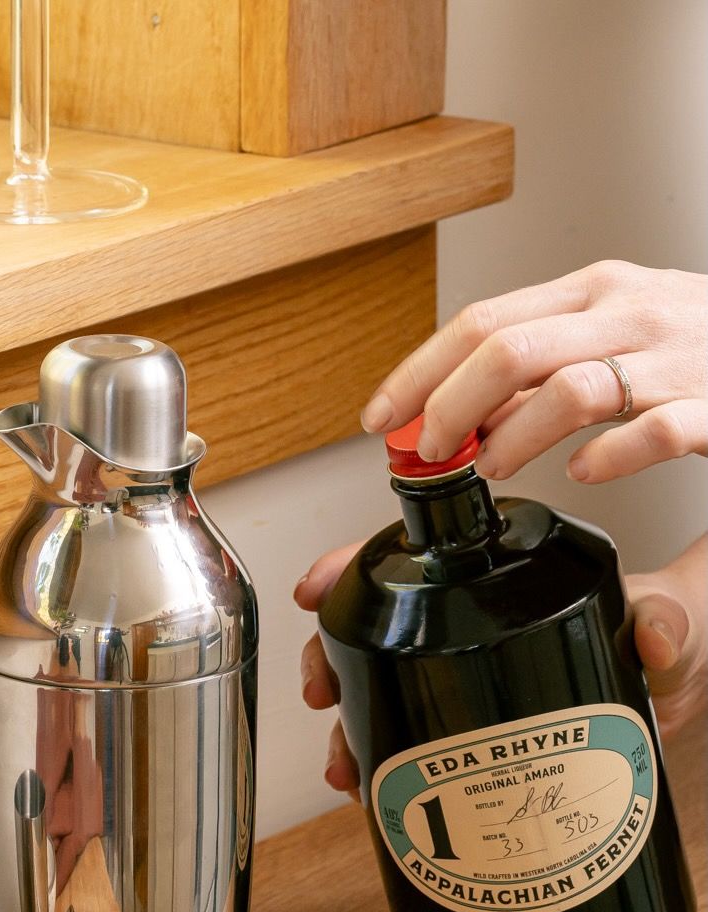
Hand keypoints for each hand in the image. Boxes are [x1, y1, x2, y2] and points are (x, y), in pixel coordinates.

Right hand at [293, 535, 706, 795]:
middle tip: (324, 696)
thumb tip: (650, 637)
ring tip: (349, 770)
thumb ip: (666, 618)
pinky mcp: (475, 724)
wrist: (683, 693)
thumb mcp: (671, 617)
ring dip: (352, 729)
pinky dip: (385, 765)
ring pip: (385, 692)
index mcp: (500, 577)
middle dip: (334, 661)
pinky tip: (375, 795)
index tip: (315, 593)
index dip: (349, 572)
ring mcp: (469, 676)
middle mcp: (472, 624)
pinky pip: (414, 739)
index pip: (410, 562)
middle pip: (378, 631)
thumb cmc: (671, 632)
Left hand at [360, 262, 707, 483]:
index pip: (479, 321)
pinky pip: (657, 428)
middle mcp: (627, 313)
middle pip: (508, 350)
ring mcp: (675, 356)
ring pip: (571, 387)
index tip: (380, 418)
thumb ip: (534, 367)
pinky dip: (611, 455)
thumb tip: (456, 412)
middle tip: (433, 454)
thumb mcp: (607, 332)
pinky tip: (585, 473)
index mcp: (589, 293)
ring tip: (495, 467)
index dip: (418, 373)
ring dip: (514, 436)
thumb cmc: (692, 343)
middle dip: (451, 409)